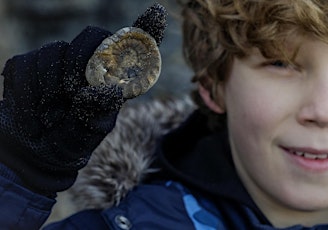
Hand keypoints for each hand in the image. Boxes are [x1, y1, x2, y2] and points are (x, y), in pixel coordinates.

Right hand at [0, 3, 166, 194]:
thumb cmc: (70, 142)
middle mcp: (88, 64)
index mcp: (112, 79)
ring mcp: (57, 61)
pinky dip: (29, 94)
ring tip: (52, 118)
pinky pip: (27, 65)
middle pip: (92, 37)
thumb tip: (108, 89)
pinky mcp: (27, 65)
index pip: (133, 47)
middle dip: (82, 62)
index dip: (146, 29)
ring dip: (52, 88)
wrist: (34, 154)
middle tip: (74, 96)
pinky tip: (35, 115)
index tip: (157, 14)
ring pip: (55, 50)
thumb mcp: (89, 132)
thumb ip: (99, 111)